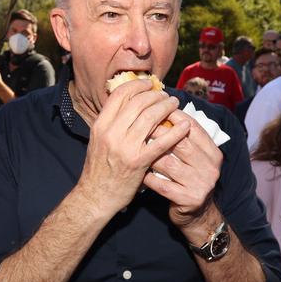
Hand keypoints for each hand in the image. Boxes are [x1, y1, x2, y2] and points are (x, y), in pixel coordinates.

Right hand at [76, 80, 188, 215]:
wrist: (95, 196)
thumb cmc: (98, 169)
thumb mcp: (98, 140)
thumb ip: (112, 122)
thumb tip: (129, 102)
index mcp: (100, 124)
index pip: (120, 94)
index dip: (137, 85)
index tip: (149, 84)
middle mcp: (111, 132)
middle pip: (138, 102)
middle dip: (155, 95)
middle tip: (165, 96)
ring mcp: (125, 147)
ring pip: (150, 117)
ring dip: (166, 107)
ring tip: (174, 104)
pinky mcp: (139, 162)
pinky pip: (162, 142)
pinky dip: (176, 131)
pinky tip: (185, 126)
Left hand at [143, 109, 222, 227]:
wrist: (197, 214)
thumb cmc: (190, 179)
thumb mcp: (195, 158)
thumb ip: (186, 139)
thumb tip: (166, 112)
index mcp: (213, 153)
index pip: (193, 127)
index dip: (175, 116)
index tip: (156, 108)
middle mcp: (209, 167)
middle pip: (180, 142)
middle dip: (158, 133)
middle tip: (140, 127)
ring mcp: (200, 184)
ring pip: (168, 163)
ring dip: (150, 155)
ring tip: (136, 148)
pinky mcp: (188, 199)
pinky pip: (162, 185)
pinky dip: (148, 178)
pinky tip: (140, 173)